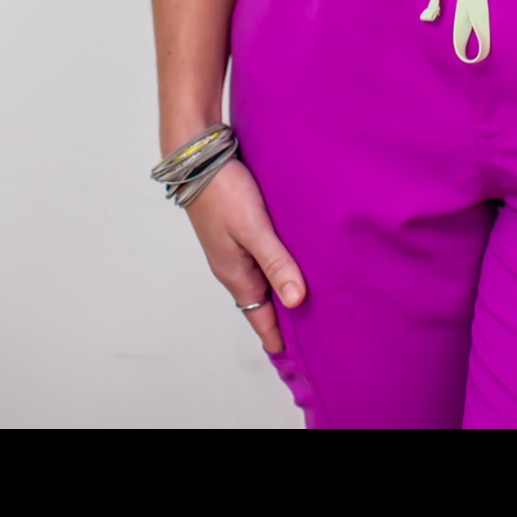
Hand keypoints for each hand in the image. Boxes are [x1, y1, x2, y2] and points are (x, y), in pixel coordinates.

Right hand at [185, 157, 305, 353]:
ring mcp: (235, 249)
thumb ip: (276, 263)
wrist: (197, 156)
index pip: (261, 320)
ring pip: (264, 280)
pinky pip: (263, 258)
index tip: (301, 360)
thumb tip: (296, 301)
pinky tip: (297, 260)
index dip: (281, 339)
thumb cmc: (222, 191)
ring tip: (314, 300)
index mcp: (236, 275)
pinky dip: (279, 267)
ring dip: (284, 290)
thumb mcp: (253, 228)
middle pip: (264, 304)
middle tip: (318, 331)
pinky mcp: (239, 231)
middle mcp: (235, 267)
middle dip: (286, 318)